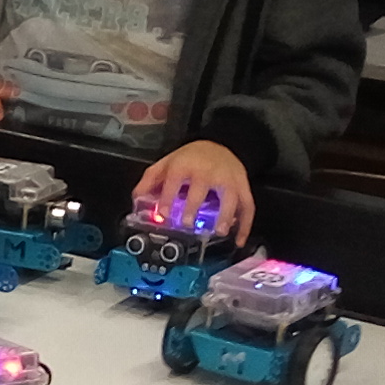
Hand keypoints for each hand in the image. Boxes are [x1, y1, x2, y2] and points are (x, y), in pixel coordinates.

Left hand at [134, 139, 256, 248]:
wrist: (220, 145)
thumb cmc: (191, 158)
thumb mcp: (167, 163)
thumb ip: (150, 181)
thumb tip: (137, 200)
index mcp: (185, 165)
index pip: (174, 179)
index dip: (167, 196)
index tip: (163, 214)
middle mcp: (208, 170)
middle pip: (202, 186)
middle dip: (194, 205)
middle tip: (186, 223)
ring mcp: (227, 178)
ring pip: (230, 196)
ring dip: (226, 215)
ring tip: (219, 231)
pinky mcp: (242, 186)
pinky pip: (247, 206)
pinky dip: (245, 224)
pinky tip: (238, 239)